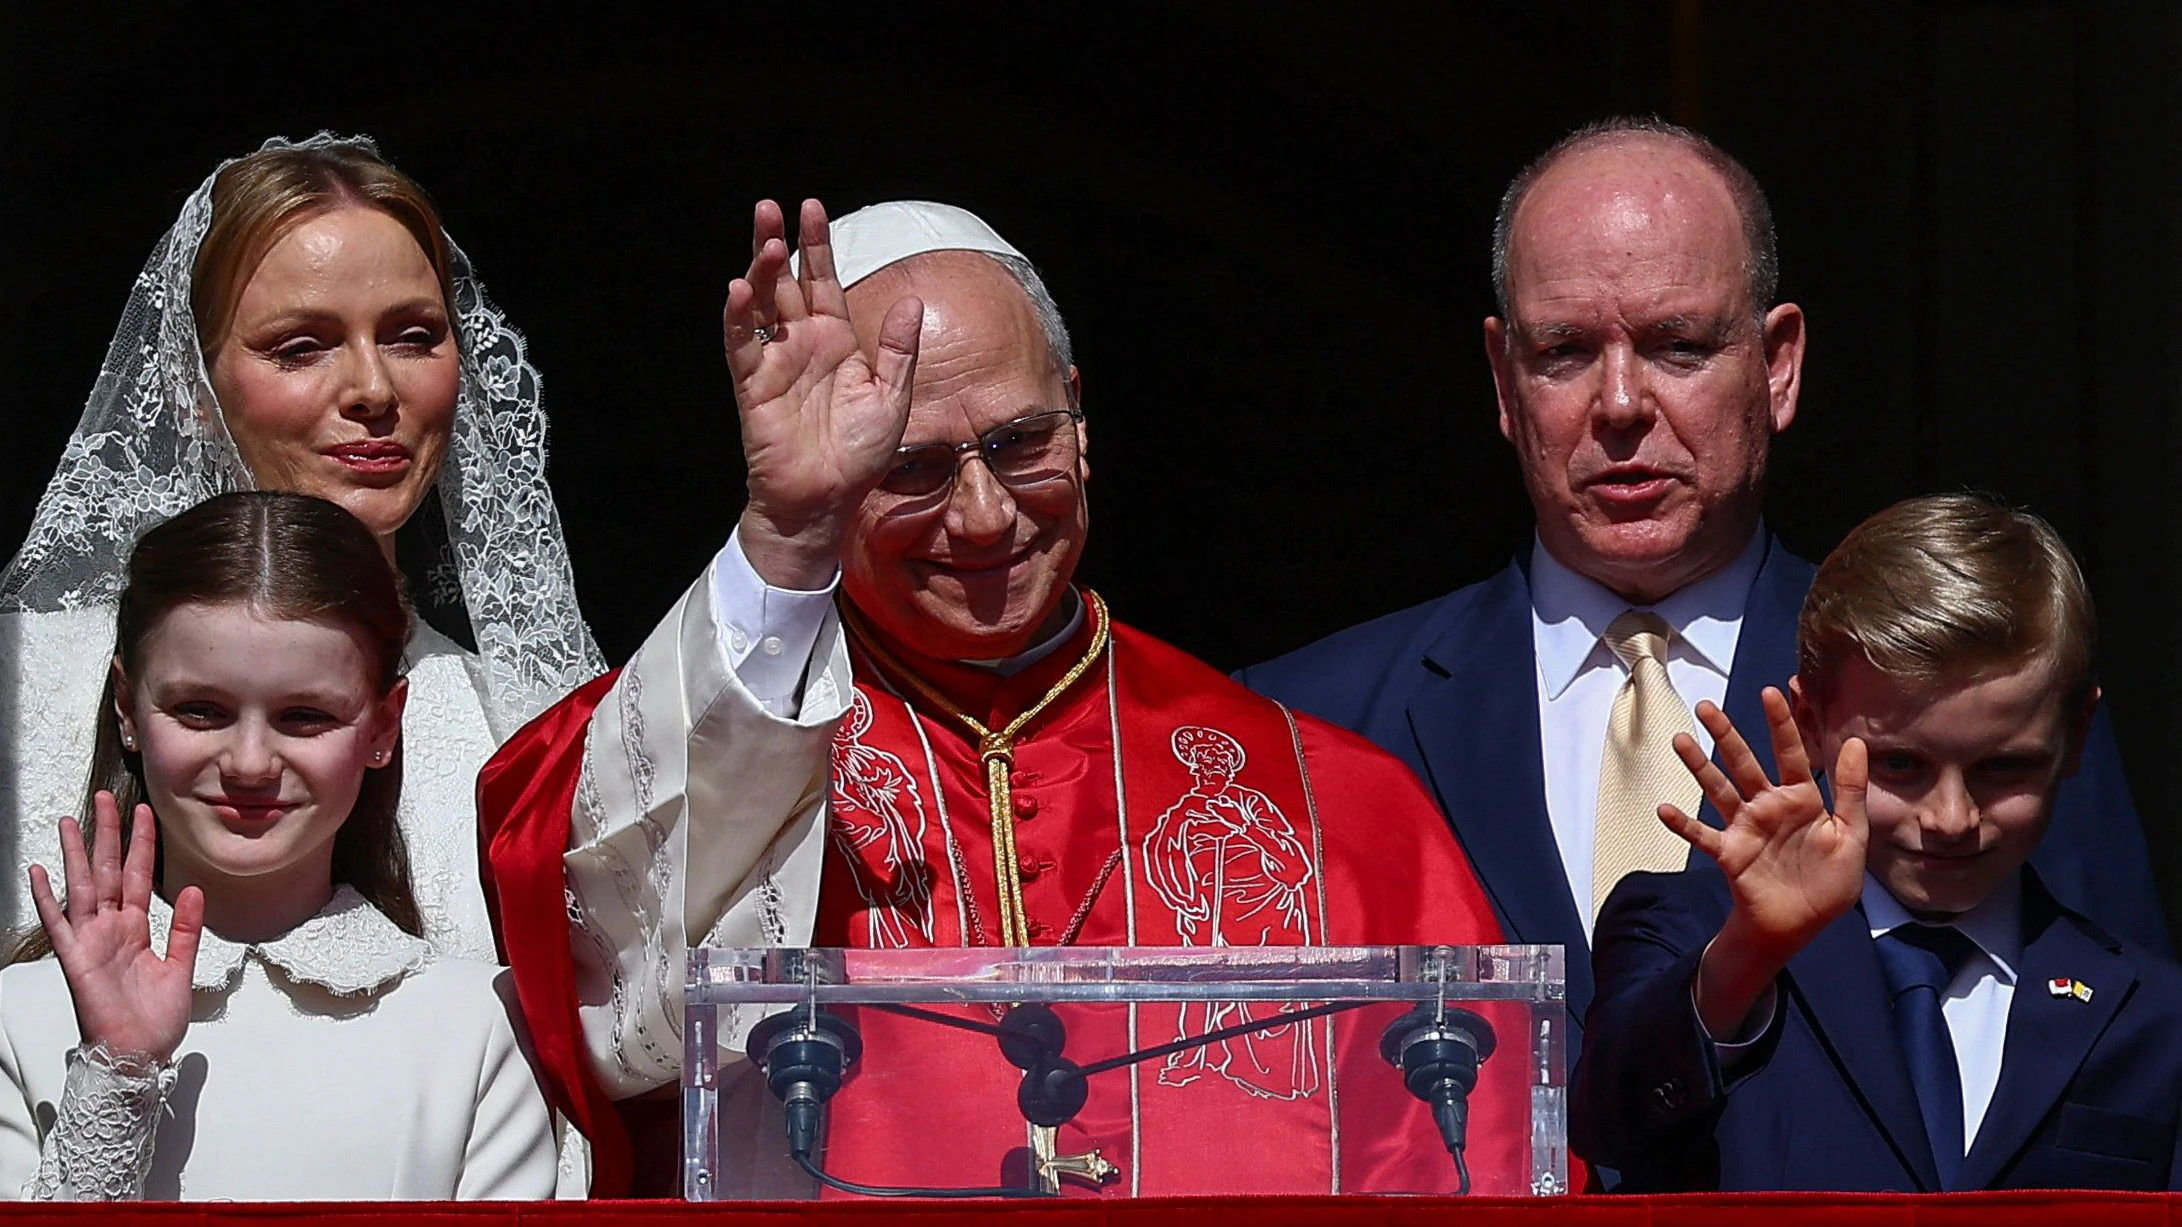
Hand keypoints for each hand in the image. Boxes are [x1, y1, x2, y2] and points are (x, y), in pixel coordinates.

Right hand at [28, 794, 201, 1063]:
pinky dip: (49, 898)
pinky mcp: (76, 960)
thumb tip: (193, 889)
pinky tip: (41, 871)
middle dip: (109, 835)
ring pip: (83, 888)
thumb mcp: (181, 968)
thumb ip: (185, 929)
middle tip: (107, 797)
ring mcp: (91, 942)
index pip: (139, 876)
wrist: (140, 1056)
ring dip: (78, 854)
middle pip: (109, 872)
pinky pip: (59, 924)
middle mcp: (111, 929)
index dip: (141, 844)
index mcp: (137, 929)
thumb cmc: (157, 1019)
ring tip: (73, 820)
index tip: (144, 812)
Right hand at [726, 199, 924, 589]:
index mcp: (836, 341)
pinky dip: (739, 318)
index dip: (816, 246)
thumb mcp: (893, 397)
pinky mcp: (753, 386)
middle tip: (771, 206)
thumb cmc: (860, 454)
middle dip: (778, 243)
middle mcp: (802, 345)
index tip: (811, 208)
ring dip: (758, 270)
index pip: (823, 281)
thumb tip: (913, 301)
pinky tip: (739, 289)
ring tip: (763, 237)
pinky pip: (743, 346)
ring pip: (762, 306)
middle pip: (785, 282)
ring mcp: (776, 363)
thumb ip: (900, 350)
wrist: (829, 499)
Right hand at [1659, 689, 1866, 1036]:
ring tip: (1680, 740)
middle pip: (1744, 763)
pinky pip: (1702, 836)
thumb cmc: (1828, 883)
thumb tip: (1857, 742)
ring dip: (1699, 766)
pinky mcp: (1729, 853)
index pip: (1792, 753)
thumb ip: (1850, 791)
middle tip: (1706, 706)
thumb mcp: (1852, 836)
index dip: (1782, 723)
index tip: (1771, 691)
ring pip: (1718, 789)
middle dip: (1726, 734)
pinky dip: (1683, 824)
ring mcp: (1745, 828)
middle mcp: (1768, 807)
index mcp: (1802, 800)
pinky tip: (1665, 809)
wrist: (1798, 926)